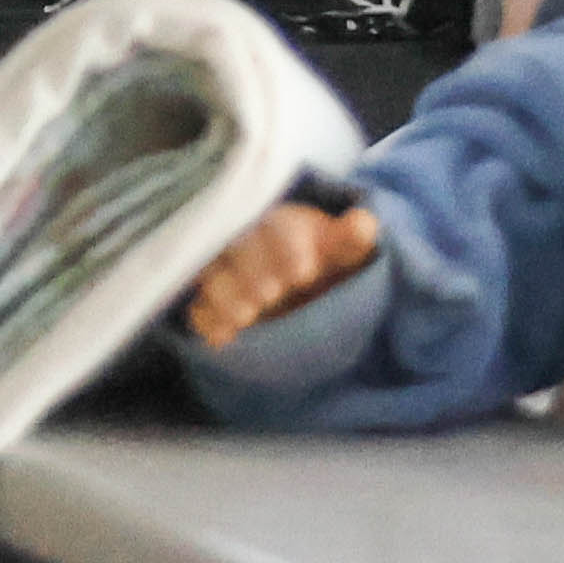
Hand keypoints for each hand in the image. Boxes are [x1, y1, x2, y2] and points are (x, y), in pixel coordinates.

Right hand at [183, 198, 378, 348]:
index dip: (288, 247)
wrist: (310, 290)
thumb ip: (355, 239)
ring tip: (247, 317)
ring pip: (213, 276)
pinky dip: (208, 322)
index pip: (278, 228)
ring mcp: (226, 276)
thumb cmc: (329, 264)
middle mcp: (246, 245)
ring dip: (226, 295)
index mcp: (281, 226)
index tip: (305, 272)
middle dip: (253, 271)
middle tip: (272, 293)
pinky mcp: (214, 305)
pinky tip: (222, 339)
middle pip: (239, 249)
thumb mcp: (348, 252)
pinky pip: (200, 309)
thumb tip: (363, 223)